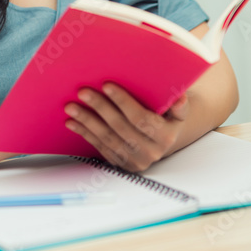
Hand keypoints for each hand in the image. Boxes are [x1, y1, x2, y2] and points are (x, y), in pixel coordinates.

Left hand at [64, 83, 188, 170]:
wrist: (163, 140)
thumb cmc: (166, 117)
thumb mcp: (178, 111)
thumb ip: (179, 104)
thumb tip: (179, 97)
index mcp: (165, 136)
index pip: (140, 118)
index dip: (122, 101)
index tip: (106, 85)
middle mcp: (150, 152)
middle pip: (120, 127)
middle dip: (100, 108)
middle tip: (83, 92)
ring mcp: (134, 161)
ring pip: (107, 139)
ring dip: (87, 121)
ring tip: (71, 106)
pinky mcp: (121, 165)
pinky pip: (99, 148)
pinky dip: (85, 133)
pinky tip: (73, 122)